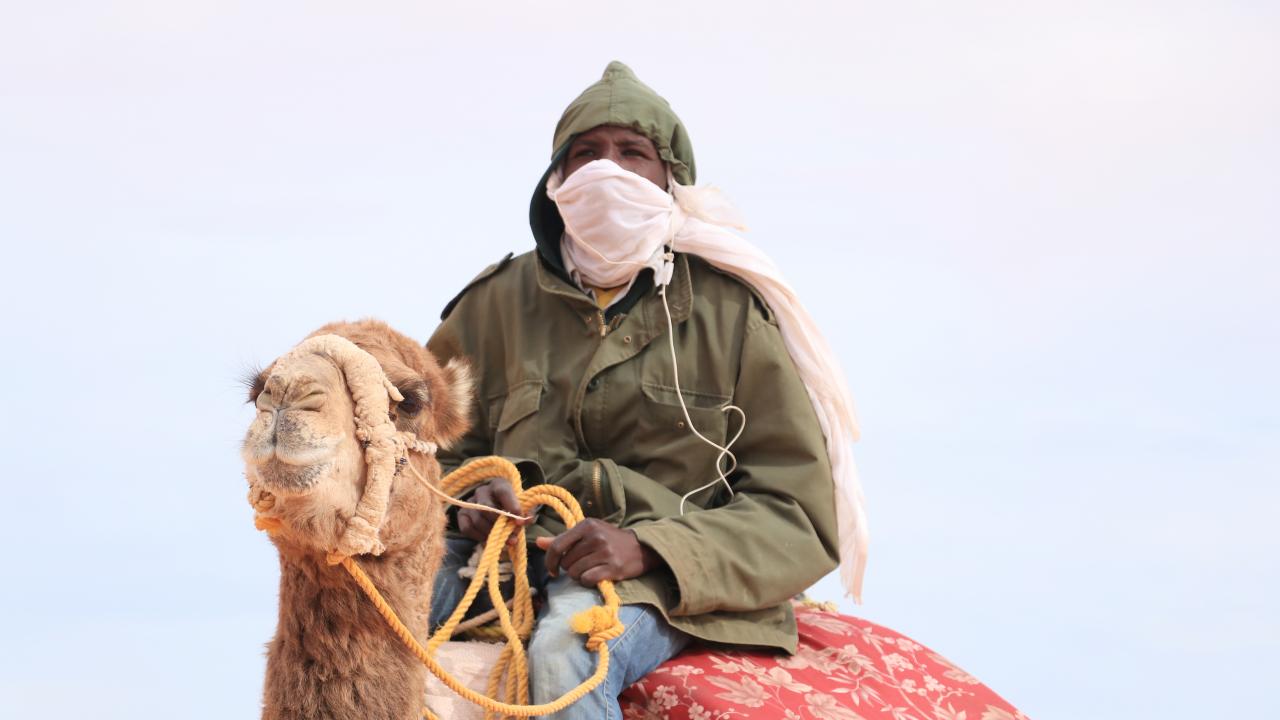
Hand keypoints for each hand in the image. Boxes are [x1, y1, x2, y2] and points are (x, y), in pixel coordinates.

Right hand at [456, 478, 531, 546]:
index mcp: (498, 485)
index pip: (503, 492)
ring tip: (504, 542)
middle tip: (513, 538)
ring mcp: (470, 503)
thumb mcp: (521, 506)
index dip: (512, 506)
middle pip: (487, 508)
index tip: (520, 522)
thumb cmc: (510, 506)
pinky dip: (479, 537)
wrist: (495, 507)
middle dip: (500, 525)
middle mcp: (482, 491)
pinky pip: (467, 528)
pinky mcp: (462, 515)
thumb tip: (526, 520)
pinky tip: (490, 541)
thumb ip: (525, 512)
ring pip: (478, 520)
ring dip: (492, 534)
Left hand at [534, 519, 659, 585]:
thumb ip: (562, 539)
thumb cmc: (610, 540)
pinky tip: (595, 576)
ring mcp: (605, 552)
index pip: (557, 546)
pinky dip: (588, 581)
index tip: (552, 569)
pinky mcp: (613, 567)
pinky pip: (587, 580)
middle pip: (566, 562)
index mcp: (586, 525)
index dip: (550, 561)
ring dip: (579, 576)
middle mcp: (595, 537)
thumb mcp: (587, 534)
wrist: (641, 548)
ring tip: (590, 570)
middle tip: (582, 565)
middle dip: (570, 568)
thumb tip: (538, 542)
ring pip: (576, 573)